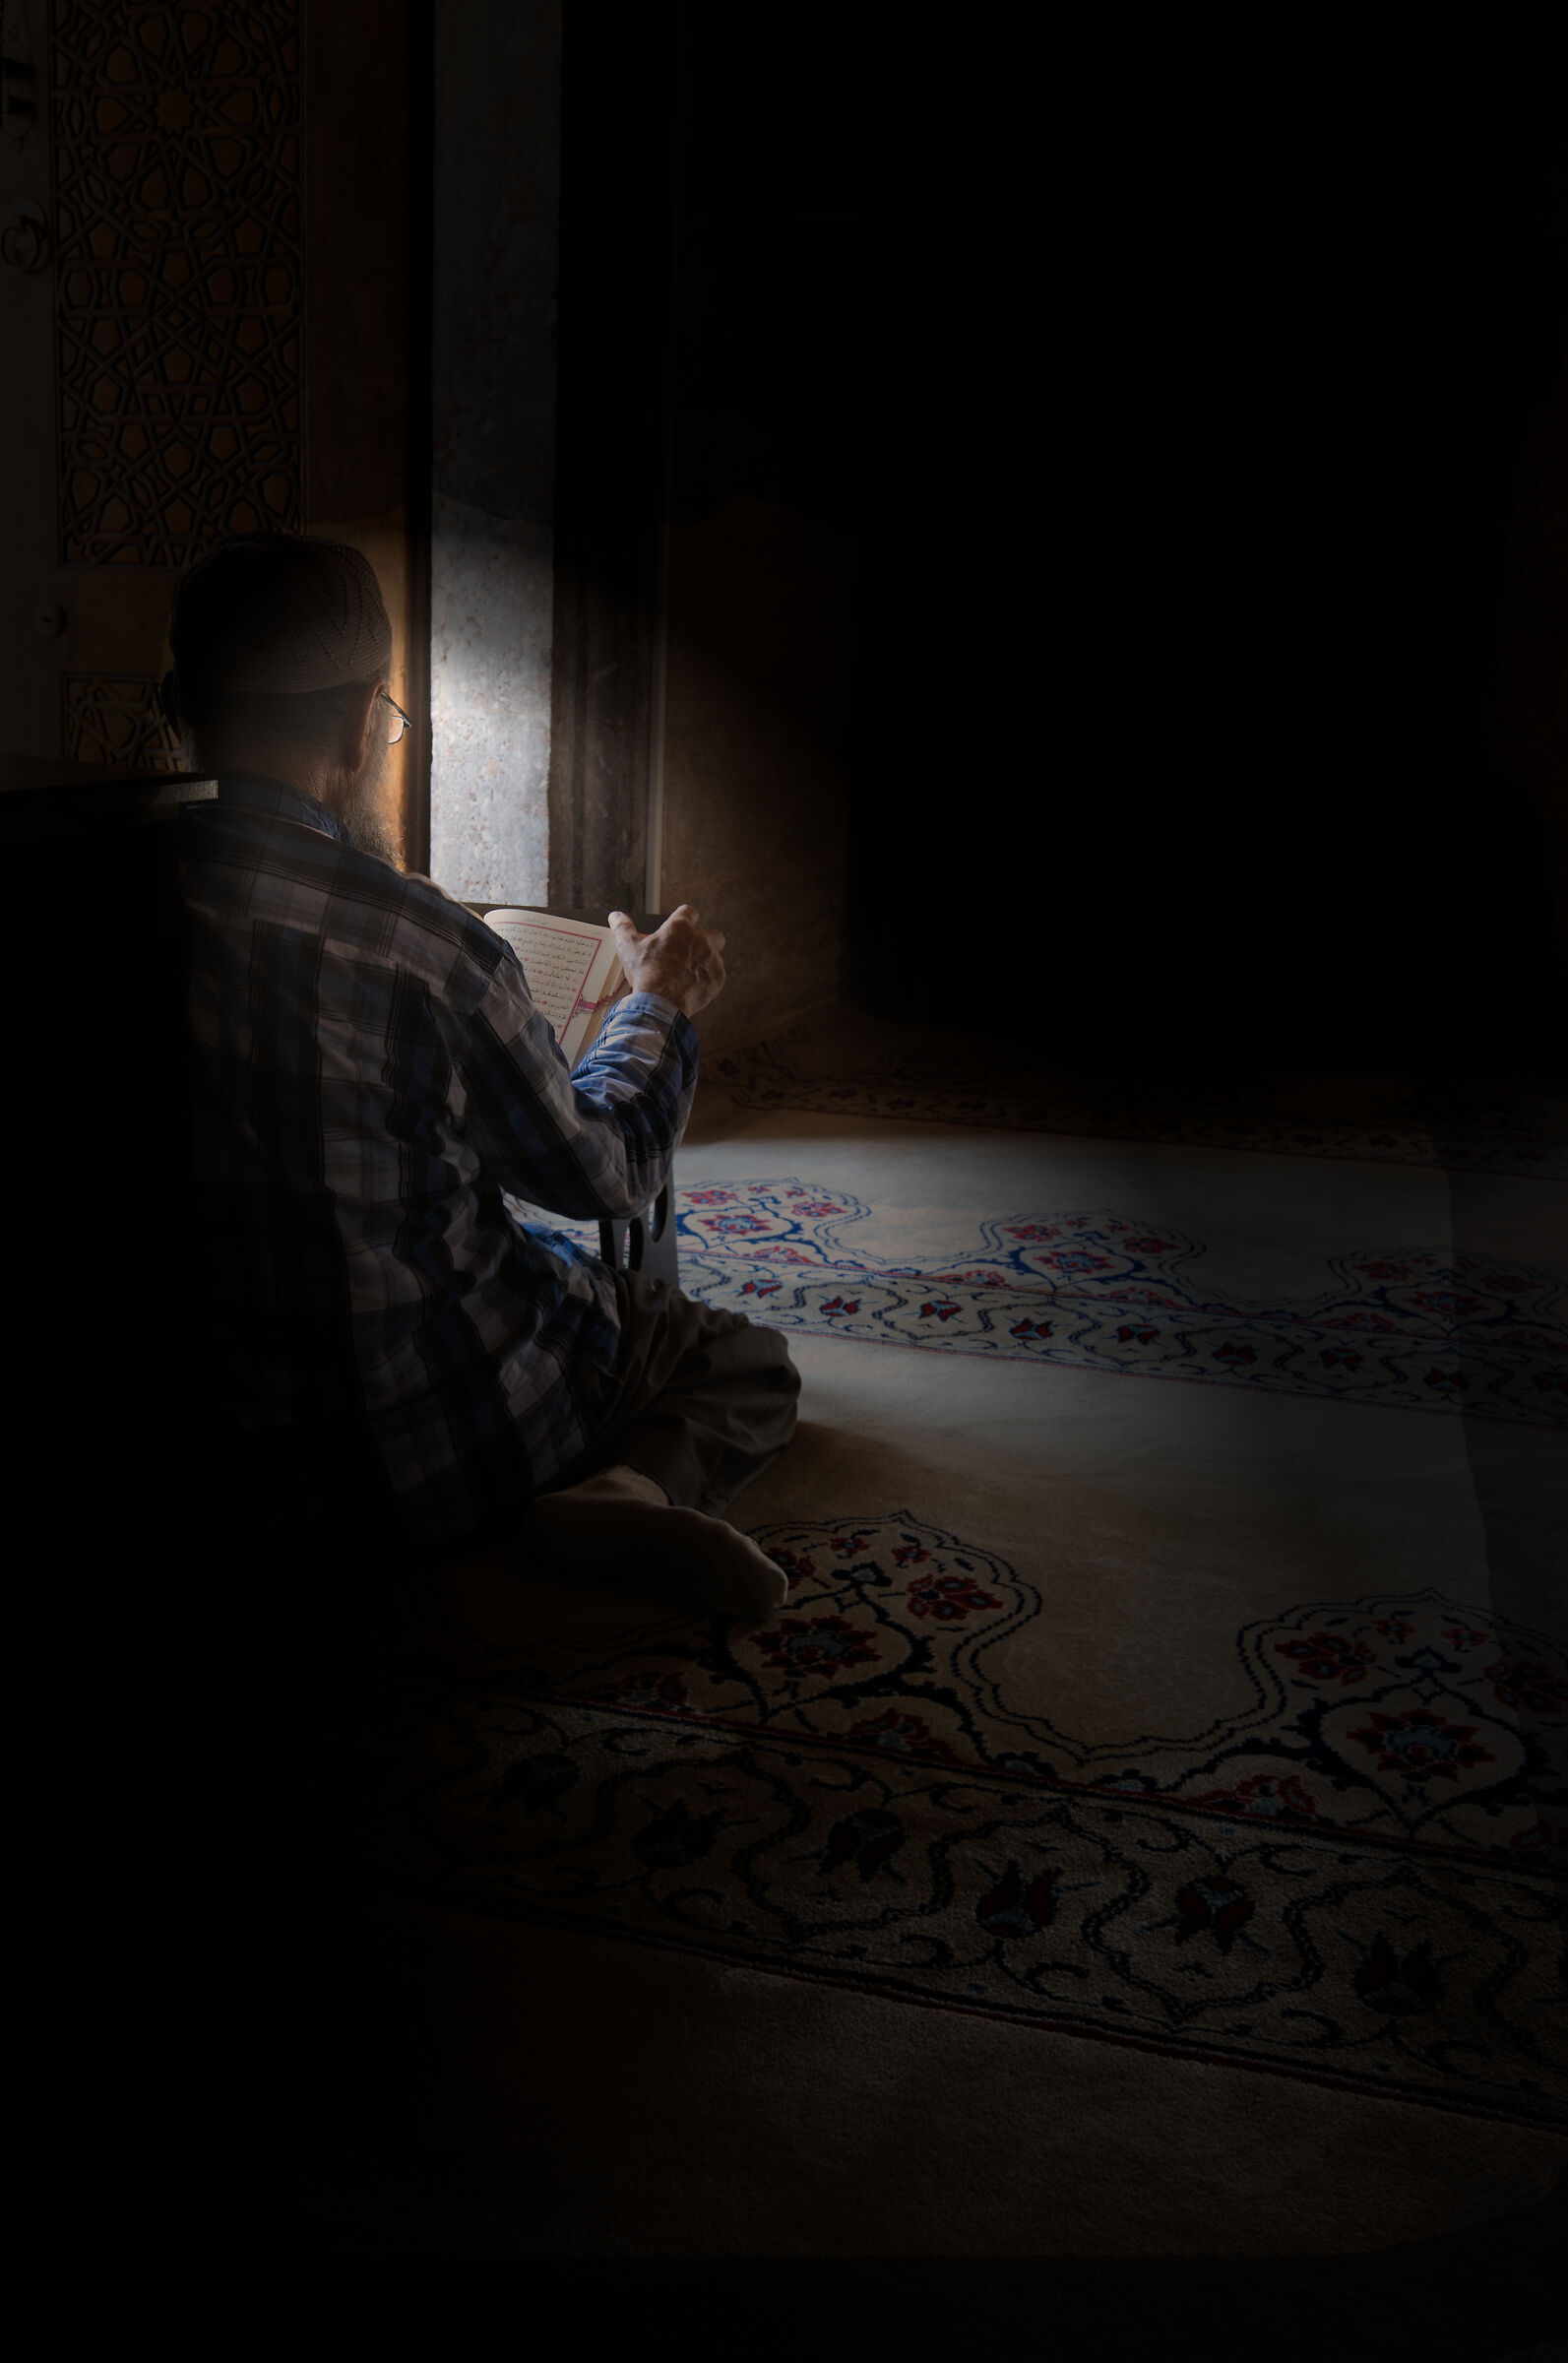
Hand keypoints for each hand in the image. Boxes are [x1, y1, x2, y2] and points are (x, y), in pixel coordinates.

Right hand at [607, 904, 725, 1018]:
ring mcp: (712, 959)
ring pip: (715, 956)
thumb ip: (623, 928)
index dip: (684, 919)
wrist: (661, 1003)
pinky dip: (707, 979)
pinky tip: (692, 986)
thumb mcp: (628, 948)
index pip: (689, 912)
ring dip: (705, 961)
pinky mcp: (718, 978)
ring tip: (687, 974)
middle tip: (689, 952)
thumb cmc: (645, 973)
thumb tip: (615, 915)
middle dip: (704, 940)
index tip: (679, 928)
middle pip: (713, 934)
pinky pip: (716, 975)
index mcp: (680, 927)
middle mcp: (701, 940)